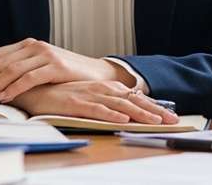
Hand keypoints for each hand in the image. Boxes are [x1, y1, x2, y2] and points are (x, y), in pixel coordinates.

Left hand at [0, 38, 125, 102]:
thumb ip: (19, 69)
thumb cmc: (64, 74)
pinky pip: (30, 77)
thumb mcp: (39, 67)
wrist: (95, 73)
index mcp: (27, 44)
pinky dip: (14, 87)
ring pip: (11, 69)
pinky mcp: (56, 66)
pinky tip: (5, 96)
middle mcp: (34, 46)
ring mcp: (46, 54)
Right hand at [11, 81, 178, 124]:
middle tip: (173, 121)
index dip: (156, 108)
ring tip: (156, 122)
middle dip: (156, 112)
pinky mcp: (76, 103)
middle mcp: (104, 90)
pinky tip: (123, 121)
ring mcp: (91, 96)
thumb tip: (130, 113)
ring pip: (120, 106)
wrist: (37, 88)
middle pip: (135, 102)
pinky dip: (111, 115)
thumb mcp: (91, 98)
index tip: (173, 117)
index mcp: (109, 89)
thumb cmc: (64, 95)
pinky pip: (97, 110)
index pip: (138, 99)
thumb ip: (110, 104)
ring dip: (140, 114)